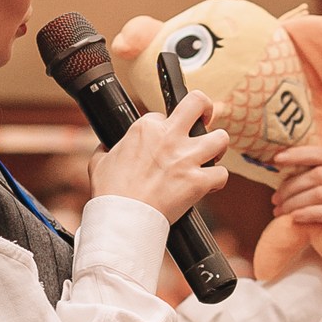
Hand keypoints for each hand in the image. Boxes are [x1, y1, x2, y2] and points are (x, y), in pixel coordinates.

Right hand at [90, 95, 228, 224]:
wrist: (122, 218)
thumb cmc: (110, 192)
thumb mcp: (100, 161)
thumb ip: (107, 149)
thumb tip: (107, 147)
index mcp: (146, 128)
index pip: (162, 114)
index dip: (163, 126)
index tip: (162, 140)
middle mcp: (170, 137)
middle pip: (199, 103)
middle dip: (205, 108)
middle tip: (205, 119)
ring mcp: (187, 159)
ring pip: (221, 137)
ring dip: (217, 146)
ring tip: (211, 154)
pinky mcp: (198, 182)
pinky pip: (221, 174)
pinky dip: (217, 180)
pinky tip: (209, 184)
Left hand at [271, 145, 321, 251]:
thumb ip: (311, 179)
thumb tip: (280, 162)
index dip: (299, 154)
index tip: (276, 159)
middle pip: (320, 175)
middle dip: (292, 187)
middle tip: (275, 200)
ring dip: (296, 202)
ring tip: (281, 212)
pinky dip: (311, 213)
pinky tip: (295, 219)